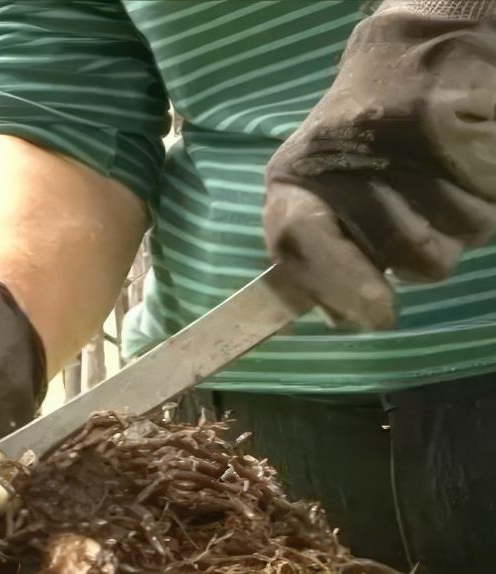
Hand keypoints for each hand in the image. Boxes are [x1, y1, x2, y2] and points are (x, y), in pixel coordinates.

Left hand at [263, 0, 495, 328]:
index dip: (341, 285)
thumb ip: (321, 264)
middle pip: (409, 256)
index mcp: (294, 185)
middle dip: (420, 252)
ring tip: (434, 179)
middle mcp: (344, 164)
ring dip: (457, 221)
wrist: (412, 58)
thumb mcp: (317, 204)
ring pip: (462, 233)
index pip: (300, 240)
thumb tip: (343, 317)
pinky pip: (492, 197)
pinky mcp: (466, 126)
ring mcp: (409, 144)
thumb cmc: (355, 150)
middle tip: (412, 214)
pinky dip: (487, 189)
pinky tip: (461, 161)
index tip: (380, 315)